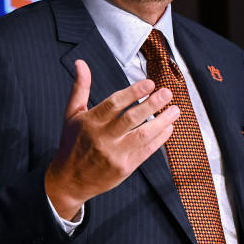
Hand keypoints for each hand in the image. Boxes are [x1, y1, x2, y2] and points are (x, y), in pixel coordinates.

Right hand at [44, 60, 180, 219]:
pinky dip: (159, 139)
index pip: (114, 104)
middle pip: (130, 119)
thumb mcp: (71, 114)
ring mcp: (114, 154)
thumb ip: (80, 88)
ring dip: (161, 122)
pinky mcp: (124, 168)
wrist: (69, 180)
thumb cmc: (72, 143)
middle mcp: (102, 138)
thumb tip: (81, 63)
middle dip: (151, 105)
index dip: (133, 93)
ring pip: (142, 136)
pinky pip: (146, 151)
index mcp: (90, 122)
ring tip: (175, 110)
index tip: (149, 83)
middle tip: (167, 93)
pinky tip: (169, 128)